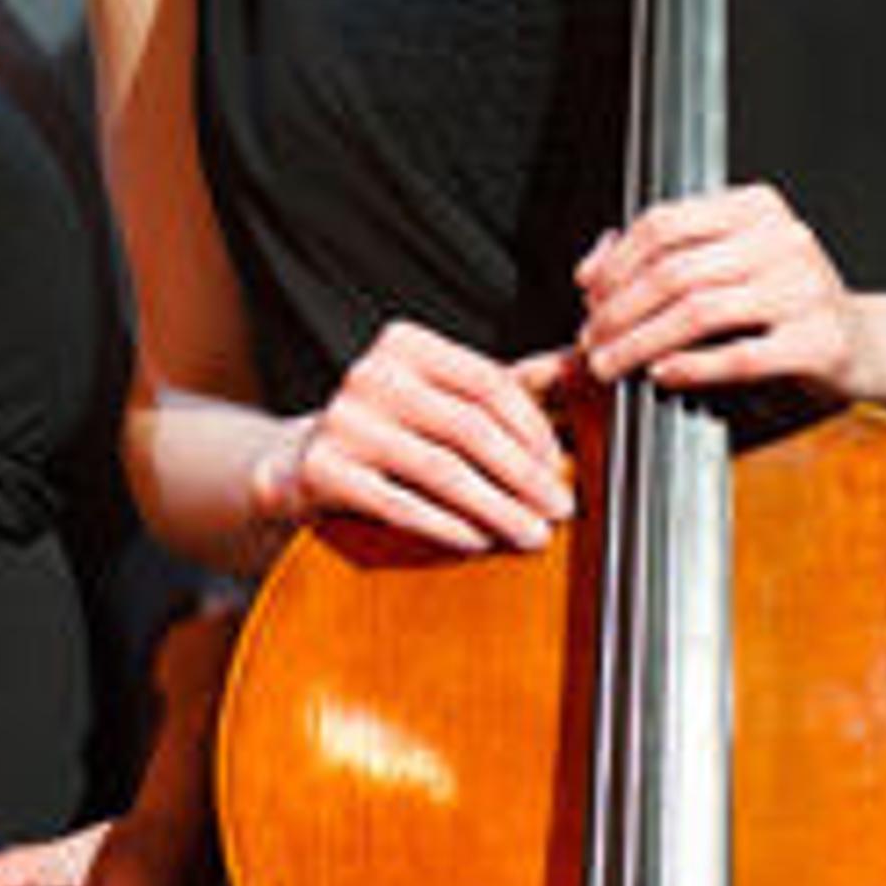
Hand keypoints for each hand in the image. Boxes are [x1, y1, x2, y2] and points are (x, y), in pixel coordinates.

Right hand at [256, 318, 572, 553]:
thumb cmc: (393, 429)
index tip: (563, 466)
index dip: (533, 428)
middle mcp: (371, 373)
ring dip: (498, 508)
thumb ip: (512, 385)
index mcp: (405, 344)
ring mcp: (342, 420)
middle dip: (525, 475)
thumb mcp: (446, 397)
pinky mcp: (323, 469)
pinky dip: (447, 525)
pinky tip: (479, 541)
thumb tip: (583, 368)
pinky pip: (399, 503)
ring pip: (441, 469)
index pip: (488, 382)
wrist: (302, 463)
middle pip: (469, 427)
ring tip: (532, 535)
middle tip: (560, 509)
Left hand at [575, 184, 867, 405]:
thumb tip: (591, 267)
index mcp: (755, 207)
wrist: (869, 346)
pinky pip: (741, 354)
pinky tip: (662, 373)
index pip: (665, 223)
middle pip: (675, 269)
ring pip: (698, 310)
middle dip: (620, 308)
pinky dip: (692, 365)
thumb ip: (662, 258)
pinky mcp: (820, 342)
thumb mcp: (728, 266)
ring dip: (641, 341)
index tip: (588, 293)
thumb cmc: (786, 305)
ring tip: (611, 363)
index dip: (616, 261)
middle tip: (590, 339)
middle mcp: (783, 239)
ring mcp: (805, 288)